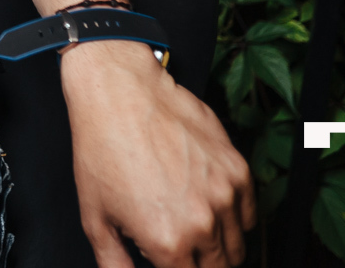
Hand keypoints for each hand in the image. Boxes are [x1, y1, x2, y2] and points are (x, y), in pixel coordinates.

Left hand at [61, 40, 254, 265]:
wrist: (120, 93)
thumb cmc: (102, 148)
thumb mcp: (94, 216)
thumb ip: (114, 262)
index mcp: (168, 242)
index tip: (167, 260)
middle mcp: (204, 224)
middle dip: (199, 265)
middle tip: (178, 248)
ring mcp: (226, 197)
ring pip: (238, 247)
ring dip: (219, 246)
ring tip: (190, 226)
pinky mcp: (239, 171)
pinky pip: (250, 215)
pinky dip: (234, 219)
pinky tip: (206, 205)